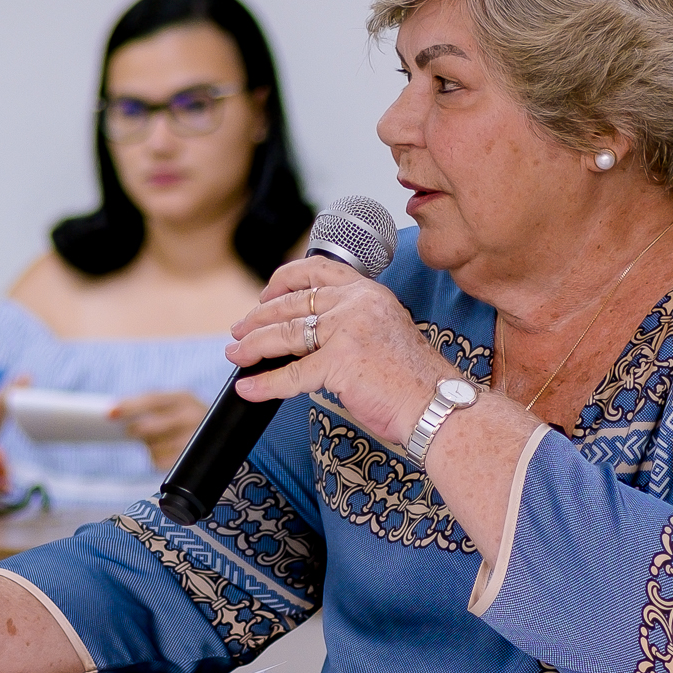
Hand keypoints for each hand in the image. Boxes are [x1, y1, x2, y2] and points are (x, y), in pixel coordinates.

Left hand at [112, 389, 207, 469]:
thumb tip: (115, 415)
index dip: (129, 406)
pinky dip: (157, 460)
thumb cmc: (189, 421)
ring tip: (159, 442)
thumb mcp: (177, 408)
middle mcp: (193, 416)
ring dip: (149, 447)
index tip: (108, 413)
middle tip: (129, 431)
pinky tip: (166, 454)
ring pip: (153, 447)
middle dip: (136, 430)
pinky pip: (160, 462)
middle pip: (150, 426)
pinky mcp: (192, 461)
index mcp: (185, 398)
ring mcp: (195, 440)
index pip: (152, 400)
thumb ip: (153, 409)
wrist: (227, 438)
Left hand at [227, 257, 455, 445]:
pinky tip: (249, 387)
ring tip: (236, 353)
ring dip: (253, 345)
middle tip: (239, 330)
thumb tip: (303, 335)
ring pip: (285, 334)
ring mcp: (347, 331)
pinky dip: (265, 383)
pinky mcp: (340, 363)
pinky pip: (291, 374)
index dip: (283, 279)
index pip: (317, 270)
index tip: (265, 293)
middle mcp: (356, 304)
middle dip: (258, 318)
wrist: (436, 403)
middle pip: (292, 304)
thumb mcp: (381, 332)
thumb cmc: (412, 378)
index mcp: (368, 292)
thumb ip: (347, 324)